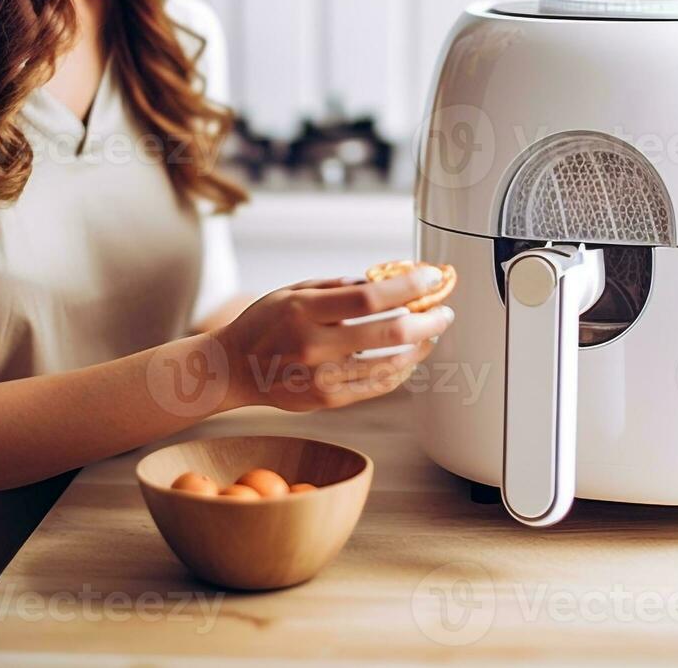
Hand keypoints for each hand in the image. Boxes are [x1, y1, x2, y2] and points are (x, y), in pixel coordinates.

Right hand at [211, 269, 455, 412]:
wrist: (233, 369)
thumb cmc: (265, 324)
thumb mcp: (293, 292)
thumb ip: (338, 287)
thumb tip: (386, 281)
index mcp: (305, 310)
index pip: (371, 297)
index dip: (409, 286)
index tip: (432, 277)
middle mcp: (315, 345)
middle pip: (390, 332)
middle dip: (428, 319)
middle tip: (444, 310)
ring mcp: (322, 378)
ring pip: (391, 363)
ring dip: (421, 346)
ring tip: (432, 333)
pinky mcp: (328, 400)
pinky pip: (378, 386)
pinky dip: (402, 370)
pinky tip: (410, 357)